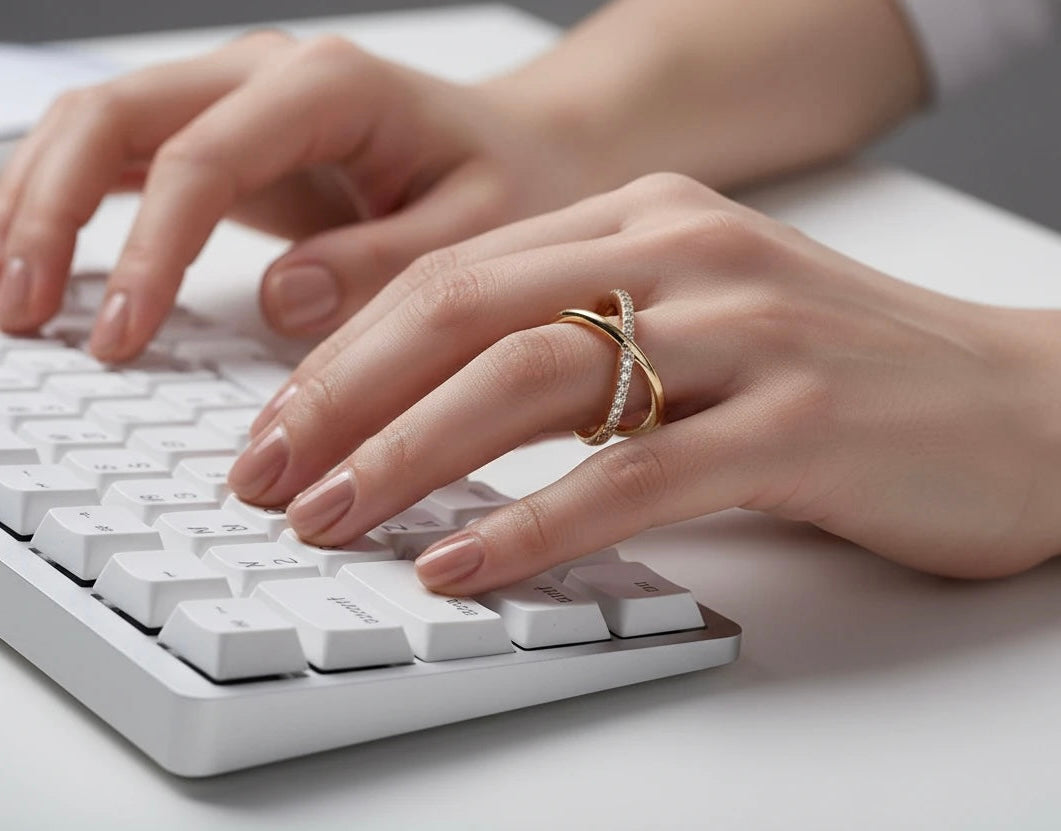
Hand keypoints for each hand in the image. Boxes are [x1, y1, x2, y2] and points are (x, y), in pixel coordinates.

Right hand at [0, 32, 590, 357]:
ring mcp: (235, 102)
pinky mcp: (224, 140)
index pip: (202, 159)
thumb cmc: (509, 184)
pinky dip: (66, 206)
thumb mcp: (476, 231)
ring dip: (32, 203)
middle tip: (21, 313)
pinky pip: (122, 160)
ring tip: (7, 297)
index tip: (123, 337)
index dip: (149, 250)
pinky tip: (39, 264)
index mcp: (329, 88)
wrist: (522, 151)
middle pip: (114, 117)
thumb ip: (383, 262)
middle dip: (48, 212)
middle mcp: (265, 77)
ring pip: (96, 127)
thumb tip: (278, 297)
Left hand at [224, 172, 1060, 592]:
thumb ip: (585, 337)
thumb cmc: (844, 371)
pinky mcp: (798, 428)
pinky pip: (631, 476)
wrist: (1022, 403)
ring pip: (535, 385)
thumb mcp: (698, 318)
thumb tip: (440, 408)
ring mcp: (748, 334)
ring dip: (411, 459)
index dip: (350, 350)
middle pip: (471, 314)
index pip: (458, 271)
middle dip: (346, 398)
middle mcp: (689, 254)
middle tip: (269, 472)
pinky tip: (462, 565)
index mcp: (651, 218)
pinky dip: (532, 527)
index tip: (280, 423)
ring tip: (333, 517)